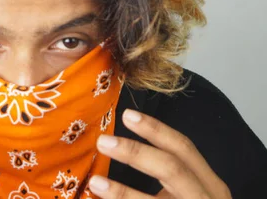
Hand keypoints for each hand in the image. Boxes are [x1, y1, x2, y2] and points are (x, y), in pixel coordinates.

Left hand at [89, 109, 230, 197]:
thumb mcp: (188, 193)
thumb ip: (165, 174)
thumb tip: (117, 148)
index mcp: (209, 186)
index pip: (185, 150)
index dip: (156, 130)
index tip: (127, 115)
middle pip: (173, 170)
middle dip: (137, 154)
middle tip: (102, 141)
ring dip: (125, 194)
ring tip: (96, 182)